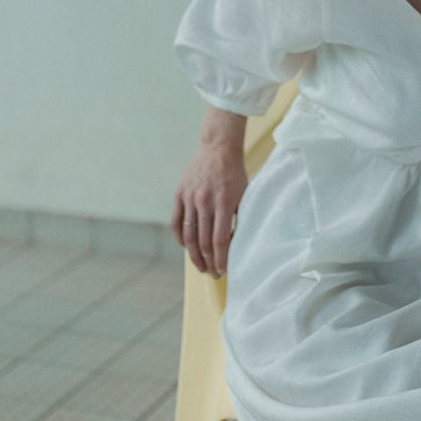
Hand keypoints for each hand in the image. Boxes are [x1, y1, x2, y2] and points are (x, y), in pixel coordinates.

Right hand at [170, 142, 247, 278]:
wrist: (218, 147)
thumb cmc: (235, 172)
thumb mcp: (244, 194)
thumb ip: (238, 217)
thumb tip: (235, 243)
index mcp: (225, 202)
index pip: (220, 239)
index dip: (221, 259)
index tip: (223, 271)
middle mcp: (205, 201)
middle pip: (204, 241)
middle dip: (209, 262)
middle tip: (214, 274)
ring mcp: (190, 198)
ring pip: (189, 235)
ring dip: (194, 255)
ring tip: (200, 267)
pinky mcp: (180, 194)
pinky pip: (176, 221)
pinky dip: (180, 237)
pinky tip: (186, 247)